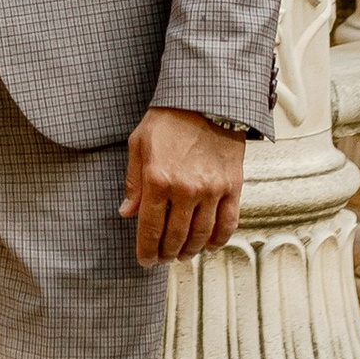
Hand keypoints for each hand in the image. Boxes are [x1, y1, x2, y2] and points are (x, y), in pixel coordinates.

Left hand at [119, 108, 245, 266]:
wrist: (207, 98)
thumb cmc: (169, 118)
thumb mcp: (139, 144)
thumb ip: (133, 182)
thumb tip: (127, 212)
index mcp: (158, 180)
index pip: (150, 229)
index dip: (146, 250)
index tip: (145, 260)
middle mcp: (186, 189)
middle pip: (175, 237)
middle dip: (166, 254)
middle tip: (163, 259)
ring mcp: (212, 190)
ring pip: (201, 235)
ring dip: (190, 251)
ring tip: (183, 254)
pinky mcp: (232, 187)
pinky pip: (227, 223)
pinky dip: (218, 240)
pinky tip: (210, 245)